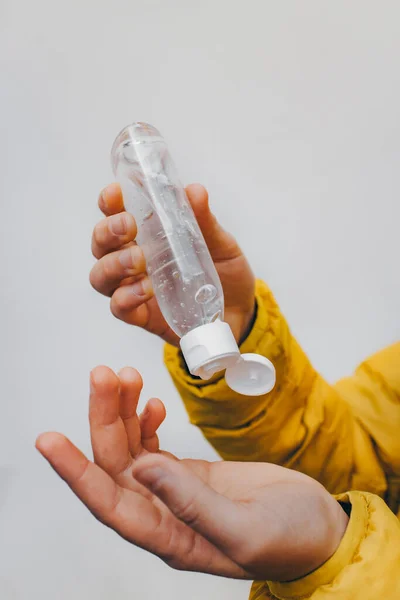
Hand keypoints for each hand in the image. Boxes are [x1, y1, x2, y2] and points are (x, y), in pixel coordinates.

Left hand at [37, 367, 347, 581]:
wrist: (319, 528)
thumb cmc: (289, 538)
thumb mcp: (244, 528)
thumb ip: (192, 504)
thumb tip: (142, 470)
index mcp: (168, 536)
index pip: (108, 502)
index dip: (75, 472)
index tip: (49, 440)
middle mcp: (162, 514)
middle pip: (115, 462)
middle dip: (104, 417)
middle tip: (104, 373)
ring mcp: (174, 491)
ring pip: (130, 448)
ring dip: (122, 411)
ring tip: (122, 374)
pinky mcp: (190, 474)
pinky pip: (152, 444)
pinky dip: (146, 419)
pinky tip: (151, 402)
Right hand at [89, 183, 255, 345]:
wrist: (240, 310)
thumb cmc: (223, 271)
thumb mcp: (219, 241)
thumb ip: (204, 219)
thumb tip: (195, 191)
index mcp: (146, 234)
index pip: (116, 214)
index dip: (109, 203)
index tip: (115, 192)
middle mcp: (132, 259)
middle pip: (101, 244)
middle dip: (107, 232)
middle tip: (129, 226)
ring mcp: (134, 288)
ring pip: (101, 276)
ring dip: (113, 264)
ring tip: (139, 260)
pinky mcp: (143, 316)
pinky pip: (120, 308)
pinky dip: (126, 297)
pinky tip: (145, 289)